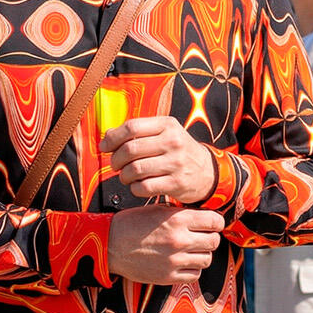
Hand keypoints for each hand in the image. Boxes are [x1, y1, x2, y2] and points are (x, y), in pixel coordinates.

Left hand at [100, 116, 215, 202]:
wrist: (207, 171)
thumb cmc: (178, 150)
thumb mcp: (164, 132)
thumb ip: (138, 132)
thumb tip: (107, 137)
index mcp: (167, 124)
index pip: (132, 127)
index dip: (113, 138)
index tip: (105, 146)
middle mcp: (173, 141)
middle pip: (130, 149)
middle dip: (116, 159)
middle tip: (116, 165)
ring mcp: (176, 163)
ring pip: (135, 169)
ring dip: (124, 176)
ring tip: (127, 176)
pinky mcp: (176, 183)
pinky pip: (144, 187)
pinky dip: (135, 188)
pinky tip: (138, 185)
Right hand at [107, 204, 223, 283]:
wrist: (111, 244)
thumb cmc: (133, 223)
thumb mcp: (159, 209)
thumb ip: (182, 213)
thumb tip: (204, 217)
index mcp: (178, 219)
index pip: (215, 221)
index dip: (216, 221)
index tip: (212, 223)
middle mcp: (179, 240)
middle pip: (214, 241)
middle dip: (210, 237)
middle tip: (203, 236)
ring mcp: (175, 260)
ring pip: (206, 259)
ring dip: (202, 253)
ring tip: (192, 249)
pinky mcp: (168, 276)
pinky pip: (194, 275)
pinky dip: (192, 269)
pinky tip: (184, 262)